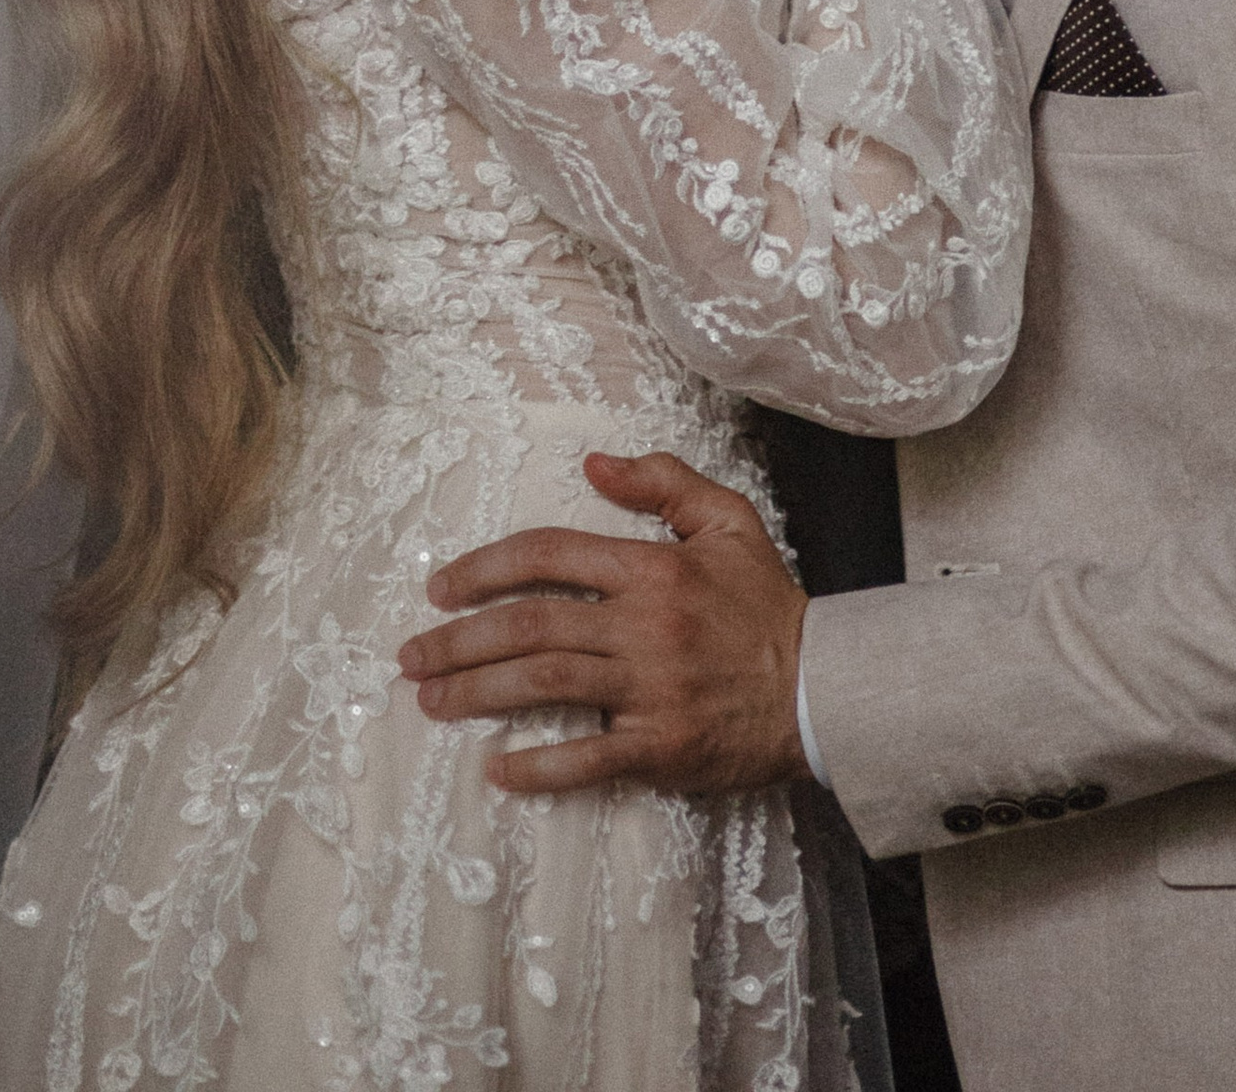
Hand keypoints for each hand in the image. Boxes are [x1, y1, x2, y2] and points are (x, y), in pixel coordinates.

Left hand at [396, 450, 808, 797]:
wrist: (824, 689)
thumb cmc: (765, 604)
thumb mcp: (727, 520)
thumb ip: (662, 481)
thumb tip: (592, 464)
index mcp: (651, 568)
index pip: (548, 556)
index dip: (485, 568)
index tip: (440, 586)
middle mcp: (642, 626)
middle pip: (530, 626)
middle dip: (459, 639)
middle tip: (411, 655)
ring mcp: (649, 689)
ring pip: (545, 686)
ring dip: (478, 693)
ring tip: (431, 702)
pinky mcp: (661, 748)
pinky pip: (587, 759)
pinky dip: (538, 767)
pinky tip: (497, 769)